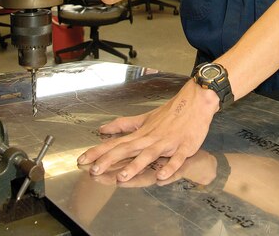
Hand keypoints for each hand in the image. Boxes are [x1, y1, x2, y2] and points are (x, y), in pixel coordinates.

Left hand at [77, 79, 219, 181]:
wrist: (196, 101)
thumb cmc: (171, 112)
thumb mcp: (145, 117)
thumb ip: (124, 124)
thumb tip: (103, 128)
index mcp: (142, 133)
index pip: (116, 143)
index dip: (99, 152)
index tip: (82, 160)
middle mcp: (151, 138)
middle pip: (128, 149)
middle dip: (110, 160)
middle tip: (93, 170)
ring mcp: (168, 142)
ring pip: (150, 155)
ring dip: (136, 166)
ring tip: (122, 177)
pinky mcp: (184, 146)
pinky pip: (176, 159)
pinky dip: (169, 167)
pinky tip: (161, 176)